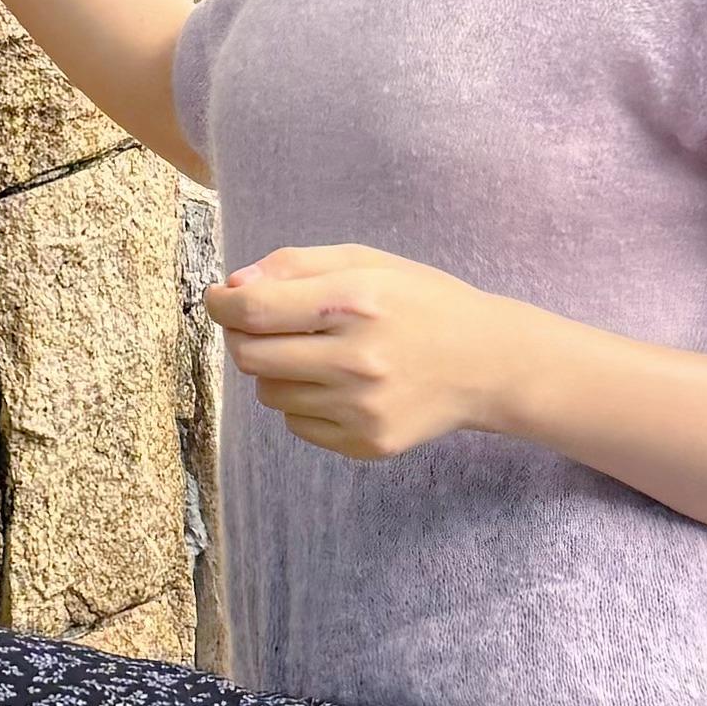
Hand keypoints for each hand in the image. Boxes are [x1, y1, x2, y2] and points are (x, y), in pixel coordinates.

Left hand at [203, 243, 522, 460]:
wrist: (487, 363)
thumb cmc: (422, 303)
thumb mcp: (366, 262)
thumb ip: (295, 266)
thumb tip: (233, 287)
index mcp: (355, 303)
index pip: (254, 311)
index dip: (222, 305)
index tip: (219, 300)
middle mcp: (356, 359)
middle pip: (250, 357)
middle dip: (245, 337)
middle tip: (264, 325)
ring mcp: (361, 409)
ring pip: (269, 394)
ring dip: (276, 371)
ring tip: (315, 354)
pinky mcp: (366, 444)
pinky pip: (298, 424)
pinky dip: (304, 403)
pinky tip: (339, 385)